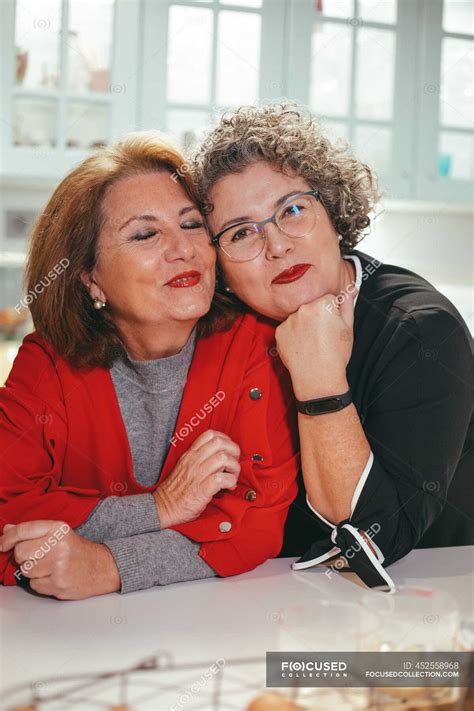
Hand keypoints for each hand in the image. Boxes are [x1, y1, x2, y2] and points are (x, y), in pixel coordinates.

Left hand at [0, 521, 119, 599]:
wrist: (102, 567)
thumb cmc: (78, 550)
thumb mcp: (59, 533)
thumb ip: (33, 531)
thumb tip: (7, 529)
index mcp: (58, 529)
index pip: (23, 530)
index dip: (7, 538)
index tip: (2, 543)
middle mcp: (58, 545)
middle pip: (20, 552)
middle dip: (23, 557)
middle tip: (37, 556)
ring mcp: (58, 566)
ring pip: (26, 570)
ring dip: (33, 571)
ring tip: (48, 567)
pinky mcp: (58, 584)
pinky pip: (34, 585)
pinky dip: (40, 583)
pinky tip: (53, 577)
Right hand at [154, 429, 240, 527]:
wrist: (164, 508)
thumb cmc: (176, 490)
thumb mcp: (184, 466)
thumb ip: (200, 459)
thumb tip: (221, 457)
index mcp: (190, 455)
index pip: (210, 435)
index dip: (225, 439)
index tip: (229, 450)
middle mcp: (194, 461)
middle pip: (219, 443)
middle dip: (233, 451)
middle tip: (234, 464)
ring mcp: (198, 475)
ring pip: (223, 458)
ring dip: (234, 467)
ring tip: (233, 476)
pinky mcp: (202, 490)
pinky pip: (222, 479)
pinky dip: (231, 481)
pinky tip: (229, 487)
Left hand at [275, 289, 356, 399]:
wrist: (318, 378)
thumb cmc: (335, 355)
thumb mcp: (348, 328)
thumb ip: (347, 305)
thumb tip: (351, 289)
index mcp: (321, 305)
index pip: (328, 299)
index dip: (333, 314)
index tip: (333, 327)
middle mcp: (302, 309)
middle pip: (312, 307)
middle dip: (318, 317)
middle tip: (324, 336)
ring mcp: (289, 321)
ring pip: (299, 317)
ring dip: (304, 325)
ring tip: (313, 343)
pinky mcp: (279, 332)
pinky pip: (288, 328)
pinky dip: (293, 335)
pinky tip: (302, 347)